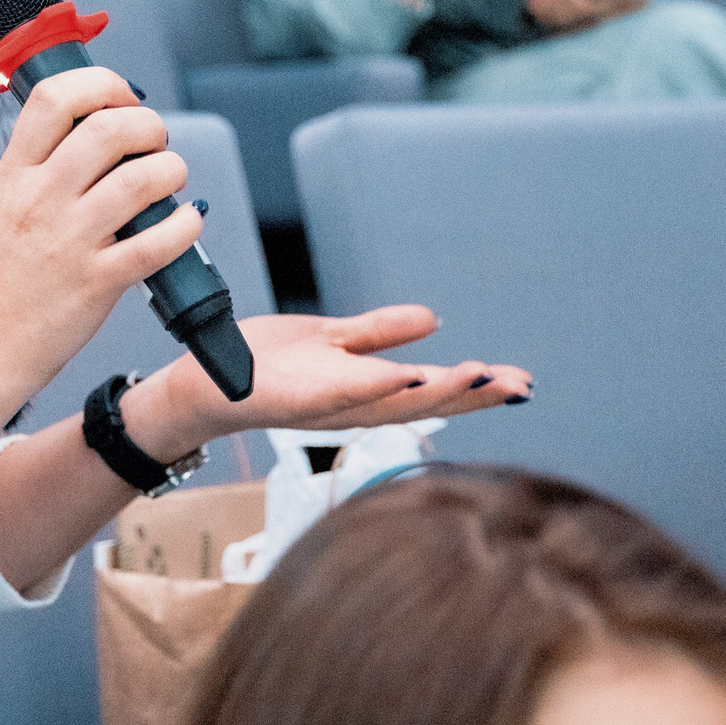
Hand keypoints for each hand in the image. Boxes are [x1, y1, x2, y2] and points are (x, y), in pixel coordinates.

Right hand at [0, 67, 203, 413]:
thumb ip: (39, 173)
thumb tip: (96, 139)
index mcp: (12, 176)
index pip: (55, 98)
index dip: (100, 85)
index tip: (121, 97)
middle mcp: (41, 200)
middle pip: (110, 128)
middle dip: (149, 126)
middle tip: (154, 143)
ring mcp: (70, 240)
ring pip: (143, 178)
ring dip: (172, 171)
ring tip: (170, 182)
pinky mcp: (98, 282)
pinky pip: (159, 240)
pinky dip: (186, 225)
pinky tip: (184, 224)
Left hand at [127, 306, 530, 459]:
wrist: (204, 380)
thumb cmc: (263, 363)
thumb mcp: (332, 341)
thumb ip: (380, 332)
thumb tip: (432, 320)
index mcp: (366, 391)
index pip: (431, 392)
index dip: (477, 389)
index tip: (522, 383)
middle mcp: (353, 405)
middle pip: (423, 402)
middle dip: (474, 395)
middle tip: (521, 386)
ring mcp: (325, 405)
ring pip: (391, 402)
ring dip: (437, 392)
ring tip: (482, 378)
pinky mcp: (293, 399)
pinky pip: (341, 394)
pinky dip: (376, 387)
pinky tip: (409, 376)